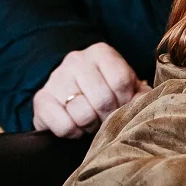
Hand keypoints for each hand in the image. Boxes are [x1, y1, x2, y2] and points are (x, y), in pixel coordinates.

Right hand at [32, 43, 149, 137]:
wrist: (69, 93)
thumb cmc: (106, 90)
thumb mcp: (127, 86)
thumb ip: (141, 93)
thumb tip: (144, 104)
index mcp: (101, 52)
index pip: (121, 81)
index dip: (126, 100)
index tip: (122, 105)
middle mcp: (76, 60)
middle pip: (102, 99)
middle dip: (108, 115)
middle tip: (106, 118)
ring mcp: (56, 78)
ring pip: (82, 114)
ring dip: (91, 125)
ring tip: (92, 121)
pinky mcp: (40, 99)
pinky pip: (63, 126)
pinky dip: (73, 132)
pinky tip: (77, 127)